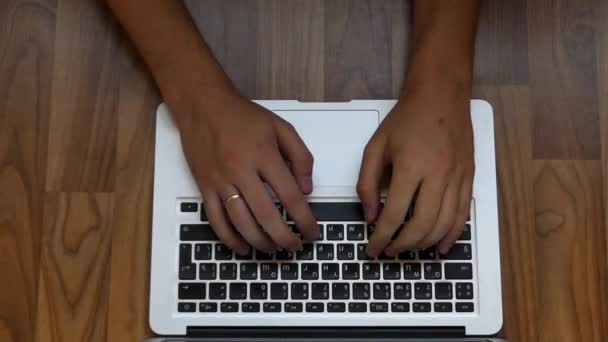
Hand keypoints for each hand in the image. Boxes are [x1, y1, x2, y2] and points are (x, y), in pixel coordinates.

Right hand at [169, 88, 318, 254]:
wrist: (203, 104)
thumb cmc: (242, 115)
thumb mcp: (281, 127)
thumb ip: (300, 157)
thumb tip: (307, 189)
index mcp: (264, 155)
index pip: (290, 196)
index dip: (305, 220)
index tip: (312, 232)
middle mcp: (242, 170)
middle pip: (267, 216)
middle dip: (285, 238)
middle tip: (295, 247)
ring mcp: (221, 181)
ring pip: (241, 222)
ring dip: (260, 242)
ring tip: (274, 250)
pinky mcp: (204, 186)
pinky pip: (216, 220)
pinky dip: (229, 239)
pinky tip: (243, 248)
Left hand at [358, 87, 473, 256]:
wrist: (441, 96)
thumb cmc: (407, 119)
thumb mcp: (376, 146)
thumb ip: (367, 182)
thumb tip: (371, 216)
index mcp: (410, 166)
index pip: (394, 213)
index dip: (381, 236)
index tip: (373, 248)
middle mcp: (437, 175)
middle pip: (422, 224)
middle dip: (403, 245)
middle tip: (390, 251)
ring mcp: (457, 177)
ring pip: (444, 224)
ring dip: (425, 244)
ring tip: (409, 250)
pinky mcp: (469, 177)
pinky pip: (463, 214)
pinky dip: (452, 235)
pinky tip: (440, 246)